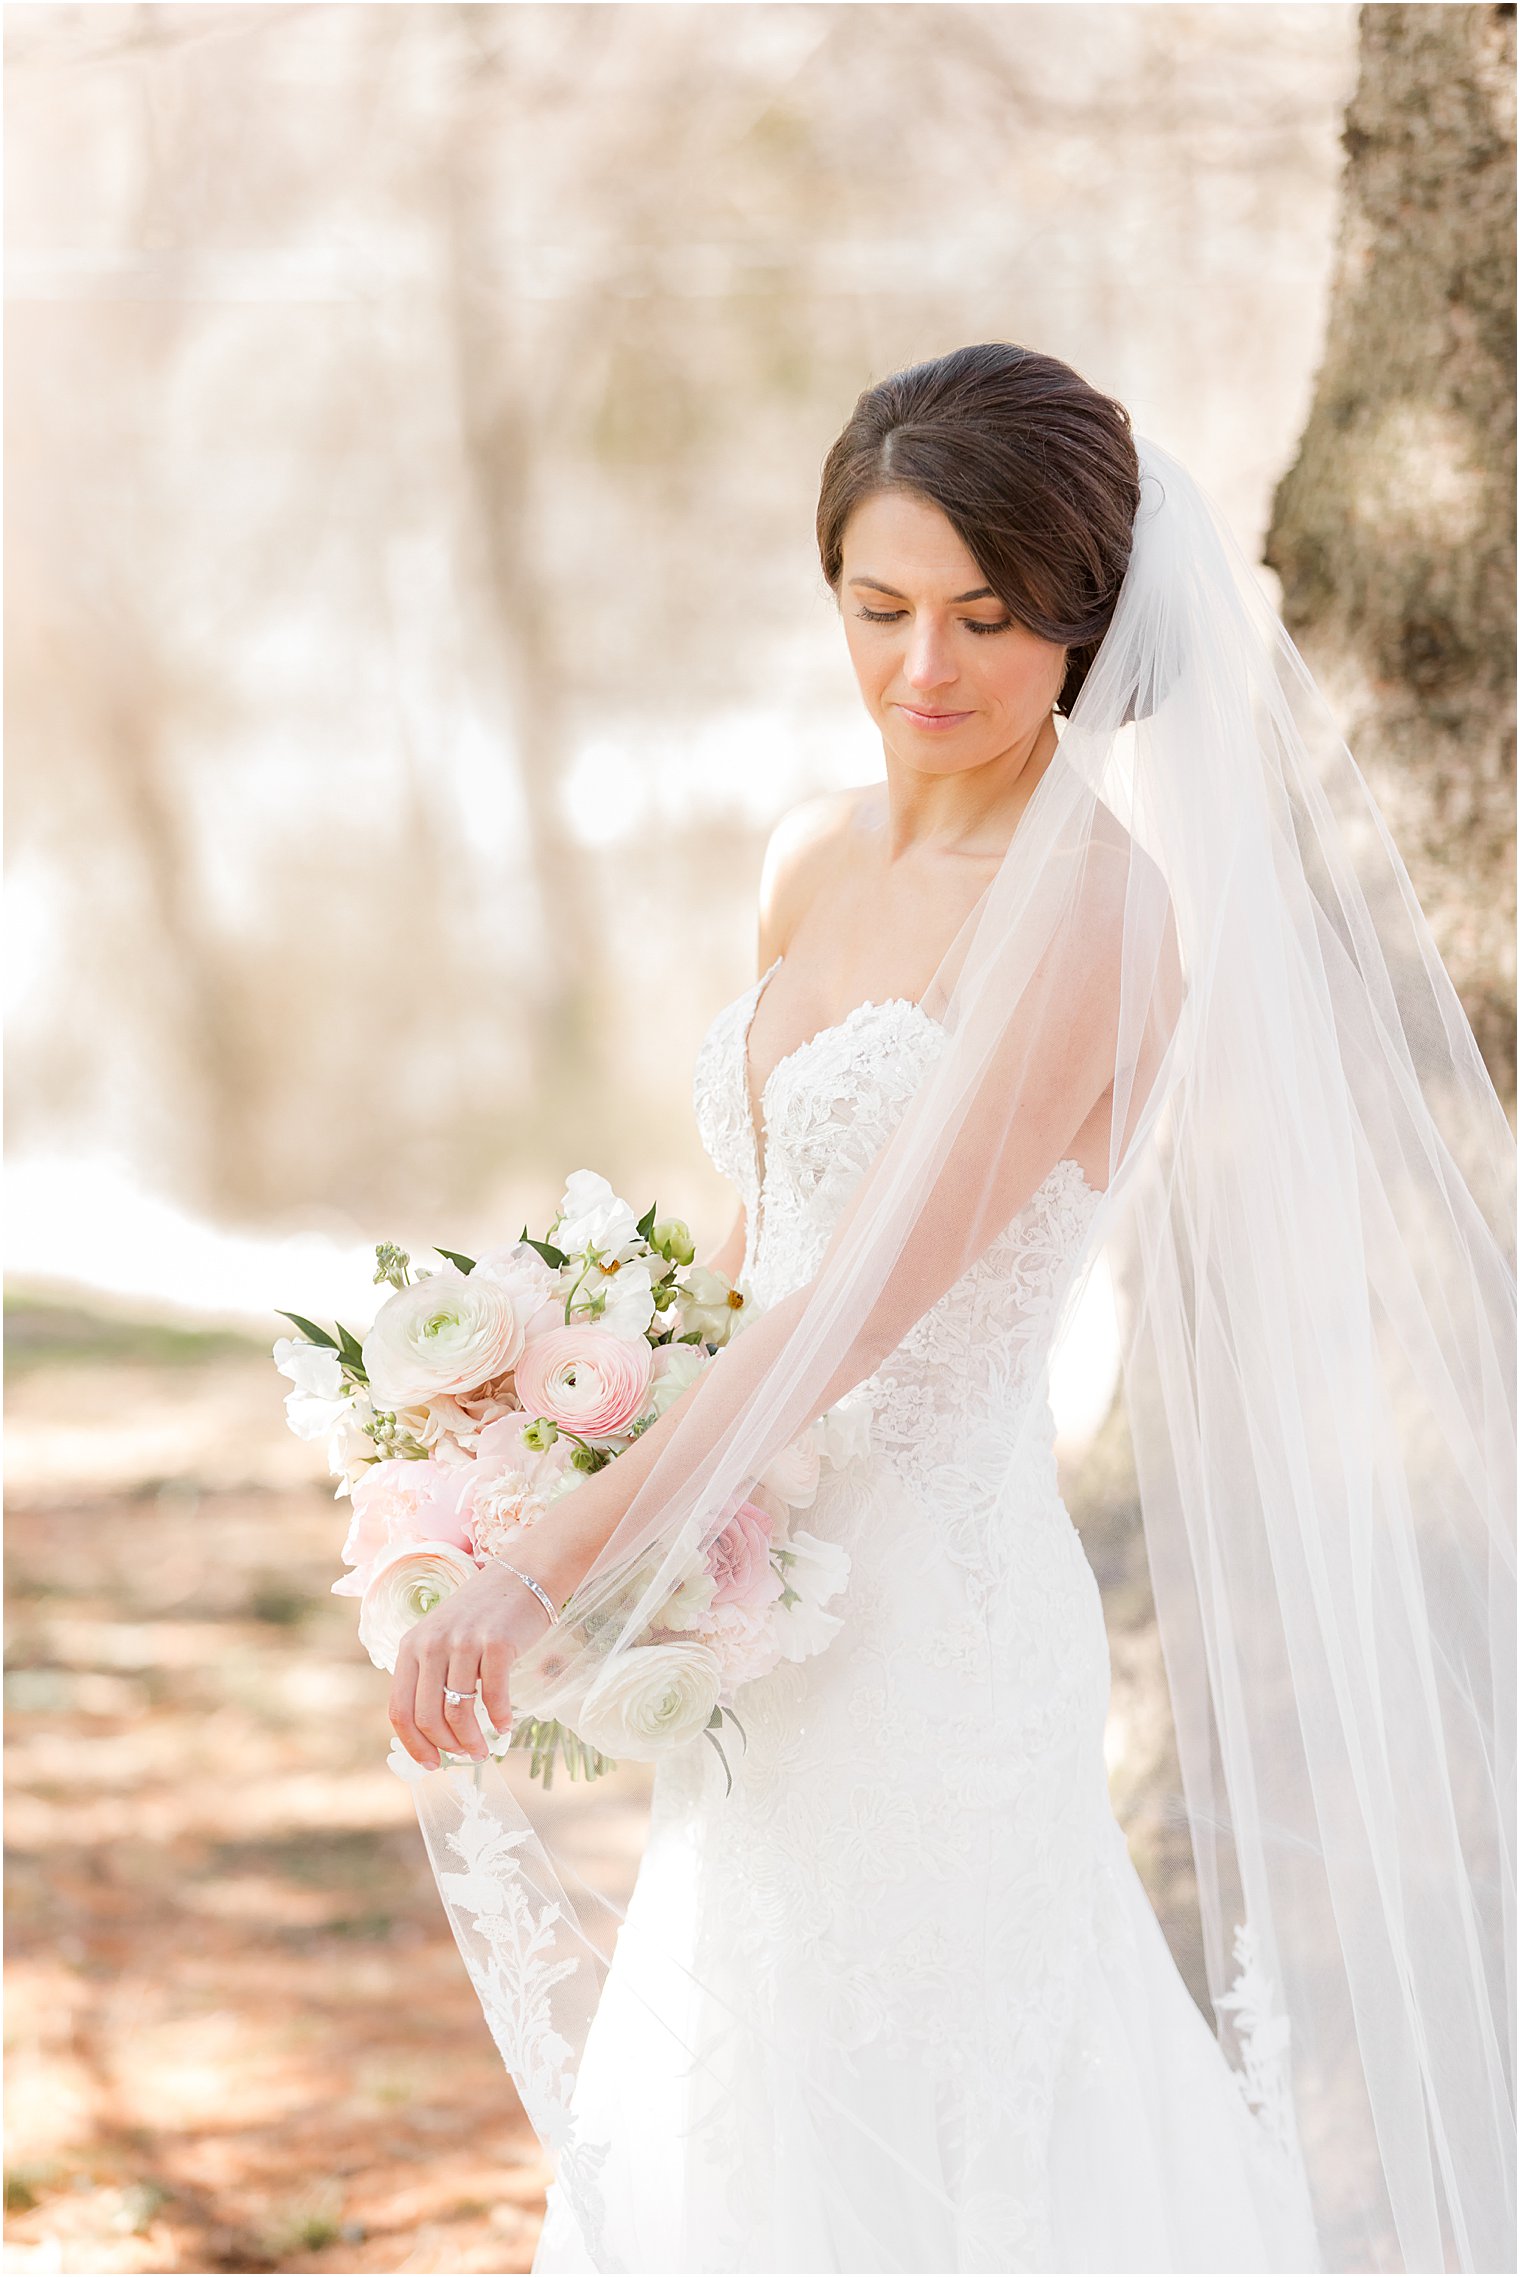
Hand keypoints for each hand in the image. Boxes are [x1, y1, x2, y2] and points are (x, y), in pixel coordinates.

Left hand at [389, 1556, 555, 1769]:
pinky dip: (500, 1718)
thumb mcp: (443, 1638)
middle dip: (446, 1746)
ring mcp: (464, 1642)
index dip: (413, 1744)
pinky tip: (506, 1725)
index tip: (430, 1764)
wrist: (525, 1575)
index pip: (400, 1708)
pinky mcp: (497, 1643)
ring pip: (459, 1712)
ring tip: (484, 1750)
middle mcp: (432, 1643)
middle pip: (427, 1716)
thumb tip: (430, 1732)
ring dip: (472, 1740)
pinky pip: (494, 1697)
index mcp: (412, 1645)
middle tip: (466, 1756)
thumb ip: (431, 1675)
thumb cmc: (484, 1615)